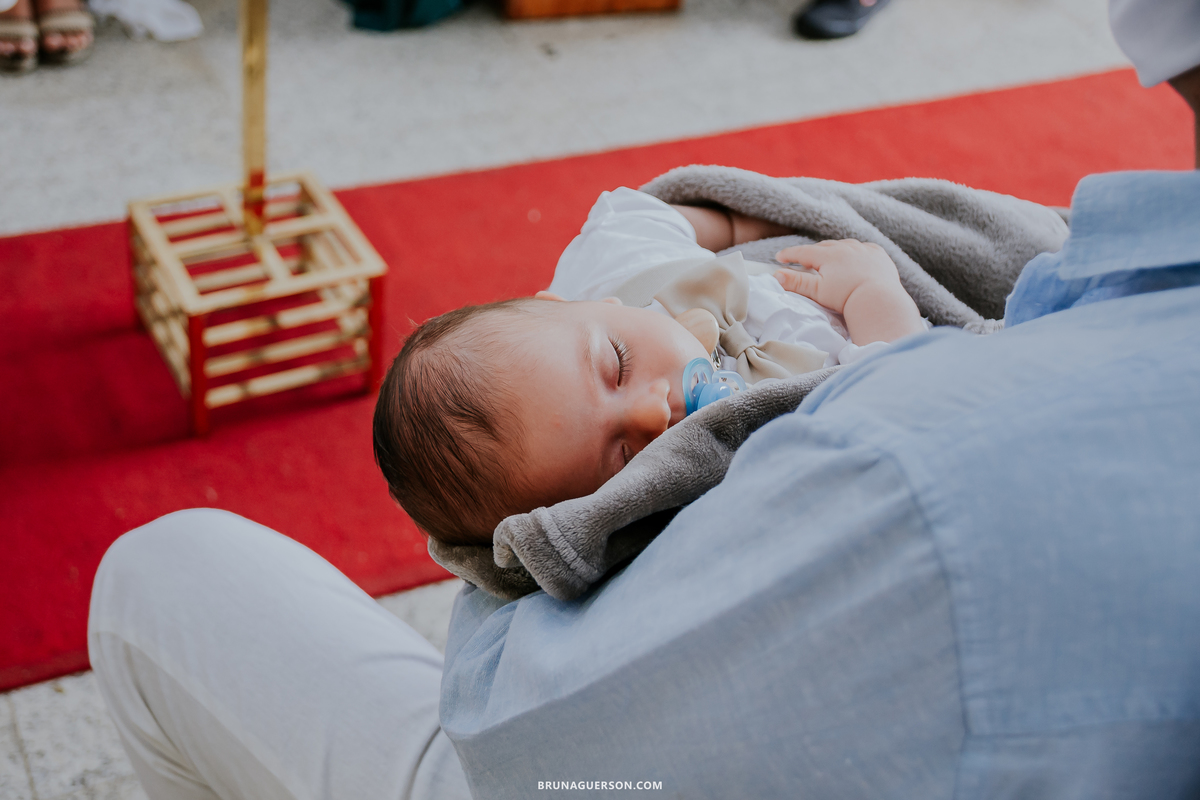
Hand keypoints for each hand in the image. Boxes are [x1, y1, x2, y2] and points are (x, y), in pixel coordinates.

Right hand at [773, 239, 901, 314]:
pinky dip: (857, 251)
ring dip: (835, 249)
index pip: (803, 252)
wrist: (879, 301)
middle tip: (804, 257)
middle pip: (824, 246)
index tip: (779, 257)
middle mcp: (845, 247)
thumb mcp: (817, 291)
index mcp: (828, 255)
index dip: (790, 255)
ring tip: (829, 256)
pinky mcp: (879, 255)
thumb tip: (776, 275)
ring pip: (844, 245)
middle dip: (812, 251)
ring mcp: (864, 249)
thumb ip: (796, 282)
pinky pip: (865, 248)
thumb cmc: (846, 298)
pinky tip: (855, 256)